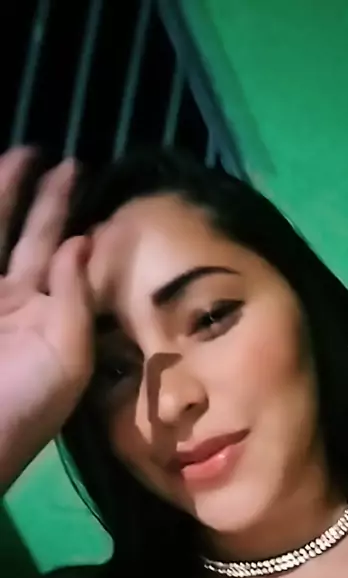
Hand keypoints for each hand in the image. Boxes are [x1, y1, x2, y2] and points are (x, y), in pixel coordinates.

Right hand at [0, 148, 92, 488]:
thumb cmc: (26, 401)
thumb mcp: (68, 354)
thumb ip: (75, 296)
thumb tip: (83, 242)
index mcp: (50, 317)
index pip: (67, 260)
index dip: (76, 224)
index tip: (86, 183)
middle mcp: (15, 302)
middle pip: (29, 239)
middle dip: (44, 200)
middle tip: (60, 157)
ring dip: (4, 195)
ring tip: (19, 153)